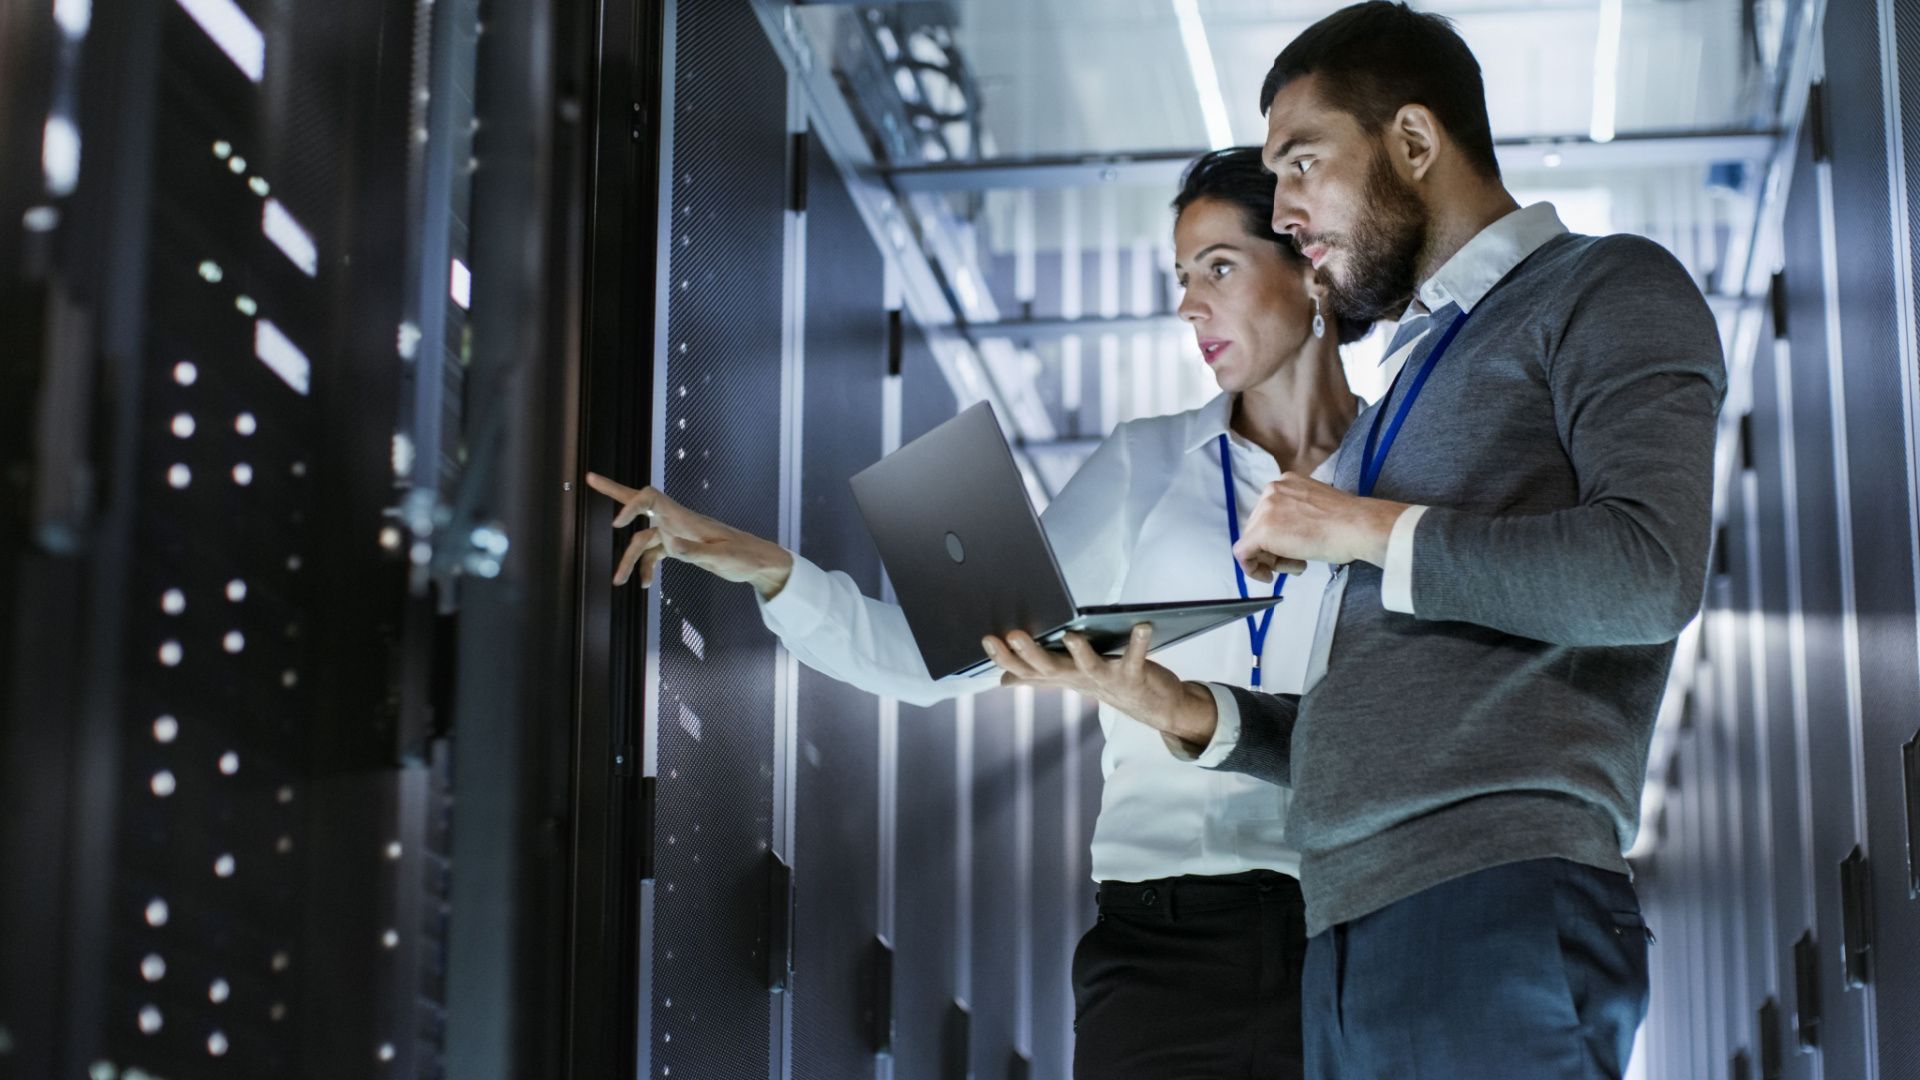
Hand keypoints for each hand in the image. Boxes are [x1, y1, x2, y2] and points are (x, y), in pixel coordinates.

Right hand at [584, 472, 794, 596]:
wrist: (757, 562)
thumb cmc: (743, 556)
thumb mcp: (722, 557)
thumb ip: (696, 552)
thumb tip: (673, 548)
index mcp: (684, 517)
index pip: (650, 498)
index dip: (630, 505)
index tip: (618, 524)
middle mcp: (675, 521)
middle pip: (639, 502)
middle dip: (614, 492)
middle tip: (589, 478)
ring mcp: (676, 533)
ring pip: (642, 540)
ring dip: (628, 560)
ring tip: (617, 581)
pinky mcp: (679, 547)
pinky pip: (654, 554)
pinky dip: (646, 568)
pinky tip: (644, 585)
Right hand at [982, 624, 1219, 749]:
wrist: (1152, 706)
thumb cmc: (1108, 684)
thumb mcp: (1070, 679)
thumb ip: (1038, 676)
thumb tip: (1003, 680)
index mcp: (1063, 676)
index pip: (1026, 669)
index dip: (1005, 657)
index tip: (986, 639)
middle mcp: (1080, 679)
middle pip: (1050, 668)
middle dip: (1030, 654)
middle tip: (1013, 634)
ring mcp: (1107, 679)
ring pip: (1089, 667)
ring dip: (1080, 653)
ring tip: (1071, 636)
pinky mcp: (1134, 675)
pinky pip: (1136, 658)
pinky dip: (1139, 642)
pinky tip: (1143, 626)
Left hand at [1232, 473, 1408, 581]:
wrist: (1357, 526)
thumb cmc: (1347, 523)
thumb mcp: (1316, 509)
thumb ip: (1297, 515)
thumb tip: (1286, 534)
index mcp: (1286, 482)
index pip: (1269, 514)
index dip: (1277, 538)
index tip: (1290, 550)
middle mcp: (1271, 490)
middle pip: (1258, 527)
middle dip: (1273, 550)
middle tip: (1296, 562)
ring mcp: (1265, 509)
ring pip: (1252, 541)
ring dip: (1272, 560)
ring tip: (1299, 564)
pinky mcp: (1262, 531)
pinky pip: (1242, 553)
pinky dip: (1251, 568)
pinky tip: (1269, 576)